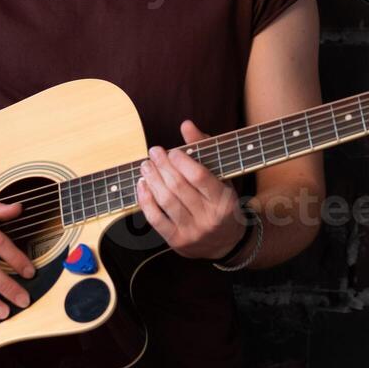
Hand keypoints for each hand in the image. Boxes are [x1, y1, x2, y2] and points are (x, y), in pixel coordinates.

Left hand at [136, 120, 246, 260]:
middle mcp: (209, 218)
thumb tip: (186, 124)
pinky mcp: (176, 241)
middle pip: (178, 187)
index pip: (199, 176)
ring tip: (146, 165)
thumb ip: (204, 148)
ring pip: (166, 201)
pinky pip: (155, 219)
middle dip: (162, 166)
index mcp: (224, 201)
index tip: (172, 150)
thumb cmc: (222, 203)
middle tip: (154, 152)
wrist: (226, 243)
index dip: (182, 161)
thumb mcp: (221, 176)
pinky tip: (143, 185)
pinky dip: (145, 200)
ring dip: (152, 179)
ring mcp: (192, 231)